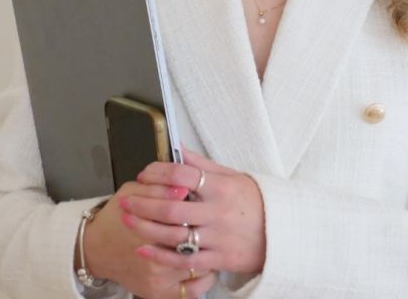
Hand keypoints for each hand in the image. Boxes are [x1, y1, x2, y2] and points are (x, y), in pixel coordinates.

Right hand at [81, 180, 215, 298]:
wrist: (97, 248)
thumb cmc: (118, 215)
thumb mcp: (132, 191)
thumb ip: (157, 187)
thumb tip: (184, 187)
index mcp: (148, 228)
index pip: (184, 215)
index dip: (198, 203)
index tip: (204, 198)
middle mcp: (154, 257)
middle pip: (195, 242)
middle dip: (208, 229)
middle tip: (215, 218)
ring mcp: (158, 279)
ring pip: (198, 266)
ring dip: (210, 252)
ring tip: (214, 238)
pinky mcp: (159, 293)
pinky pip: (193, 290)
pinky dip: (205, 277)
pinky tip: (207, 263)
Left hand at [124, 148, 265, 276]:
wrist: (282, 234)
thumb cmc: (255, 201)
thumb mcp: (233, 176)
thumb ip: (203, 164)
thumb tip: (180, 147)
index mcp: (221, 188)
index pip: (183, 176)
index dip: (159, 173)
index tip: (144, 174)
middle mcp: (217, 212)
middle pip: (171, 208)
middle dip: (143, 204)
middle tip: (125, 199)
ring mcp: (217, 238)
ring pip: (173, 235)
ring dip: (146, 228)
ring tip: (127, 220)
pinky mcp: (218, 259)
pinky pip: (184, 260)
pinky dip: (161, 255)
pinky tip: (144, 249)